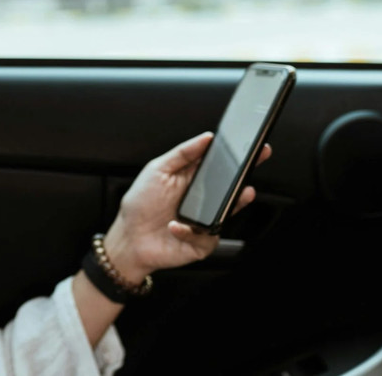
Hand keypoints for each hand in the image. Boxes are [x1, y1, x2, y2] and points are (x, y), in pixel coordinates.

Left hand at [101, 132, 271, 282]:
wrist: (129, 239)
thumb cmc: (140, 205)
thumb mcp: (156, 170)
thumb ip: (182, 153)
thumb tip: (206, 138)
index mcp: (193, 180)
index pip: (220, 165)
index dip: (238, 157)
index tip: (252, 146)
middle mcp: (203, 200)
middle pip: (231, 187)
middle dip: (244, 176)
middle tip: (252, 165)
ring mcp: (206, 221)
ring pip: (228, 212)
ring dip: (235, 203)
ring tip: (238, 194)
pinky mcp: (203, 243)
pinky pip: (207, 236)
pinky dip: (189, 231)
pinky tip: (174, 226)